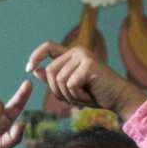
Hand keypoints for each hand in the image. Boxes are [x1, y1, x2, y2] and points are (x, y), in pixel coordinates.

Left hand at [26, 42, 146, 118]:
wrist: (118, 98)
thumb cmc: (95, 93)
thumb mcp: (69, 87)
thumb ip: (54, 78)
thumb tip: (35, 70)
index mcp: (72, 54)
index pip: (48, 47)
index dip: (35, 56)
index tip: (28, 69)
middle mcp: (77, 51)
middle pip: (50, 70)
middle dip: (56, 90)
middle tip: (71, 99)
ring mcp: (84, 56)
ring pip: (60, 80)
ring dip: (68, 96)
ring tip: (82, 97)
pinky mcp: (89, 65)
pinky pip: (71, 85)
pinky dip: (77, 96)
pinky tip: (88, 96)